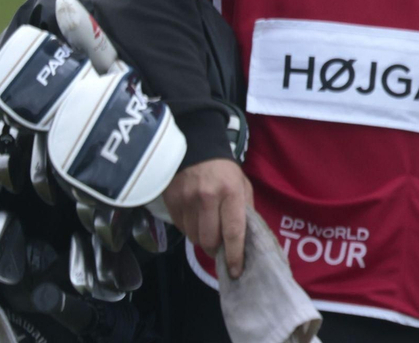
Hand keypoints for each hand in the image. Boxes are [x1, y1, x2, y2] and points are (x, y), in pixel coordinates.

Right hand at [163, 158, 252, 277]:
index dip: (234, 255)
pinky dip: (191, 230)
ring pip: (194, 238)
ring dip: (203, 240)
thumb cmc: (224, 171)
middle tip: (220, 247)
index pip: (233, 232)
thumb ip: (245, 211)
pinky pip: (182, 229)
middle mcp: (207, 198)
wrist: (195, 148)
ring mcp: (186, 200)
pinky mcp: (171, 202)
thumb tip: (247, 240)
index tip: (236, 271)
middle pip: (209, 240)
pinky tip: (196, 220)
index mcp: (230, 193)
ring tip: (209, 229)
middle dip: (216, 249)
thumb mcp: (242, 186)